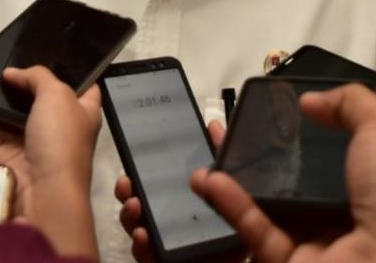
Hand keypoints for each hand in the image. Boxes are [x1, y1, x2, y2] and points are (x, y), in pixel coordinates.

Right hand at [0, 66, 100, 258]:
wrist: (44, 197)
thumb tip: (12, 74)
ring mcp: (25, 143)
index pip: (79, 86)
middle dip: (10, 79)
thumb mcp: (59, 95)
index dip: (65, 69)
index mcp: (80, 112)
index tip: (44, 53)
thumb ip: (37, 76)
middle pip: (30, 97)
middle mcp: (54, 127)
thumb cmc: (63, 142)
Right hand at [115, 121, 226, 262]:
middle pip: (142, 207)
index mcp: (190, 201)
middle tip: (127, 184)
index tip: (130, 166)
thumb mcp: (239, 184)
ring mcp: (173, 246)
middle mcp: (177, 223)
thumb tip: (213, 125)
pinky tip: (142, 236)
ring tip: (134, 206)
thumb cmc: (248, 225)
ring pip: (140, 231)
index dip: (140, 176)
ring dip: (130, 218)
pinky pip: (151, 258)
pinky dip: (143, 247)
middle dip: (129, 194)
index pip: (158, 186)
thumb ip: (224, 154)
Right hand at [192, 84, 375, 262]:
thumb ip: (349, 103)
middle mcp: (347, 212)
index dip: (305, 131)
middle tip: (229, 130)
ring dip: (236, 181)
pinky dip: (232, 206)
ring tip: (209, 152)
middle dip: (260, 155)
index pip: (337, 153)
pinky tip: (208, 179)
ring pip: (269, 207)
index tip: (275, 111)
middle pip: (295, 180)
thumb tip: (309, 100)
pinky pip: (258, 232)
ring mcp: (318, 242)